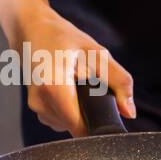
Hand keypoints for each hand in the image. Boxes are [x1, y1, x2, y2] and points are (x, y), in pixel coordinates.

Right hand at [16, 7, 134, 136]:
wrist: (31, 30)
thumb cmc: (62, 38)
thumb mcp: (97, 54)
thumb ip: (119, 82)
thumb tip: (130, 112)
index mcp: (54, 88)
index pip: (81, 129)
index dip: (100, 126)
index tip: (108, 114)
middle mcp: (42, 103)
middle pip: (79, 127)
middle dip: (93, 113)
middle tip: (92, 88)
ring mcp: (38, 108)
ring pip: (71, 124)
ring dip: (82, 110)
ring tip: (79, 84)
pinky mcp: (38, 109)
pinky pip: (63, 119)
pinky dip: (72, 108)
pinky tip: (71, 89)